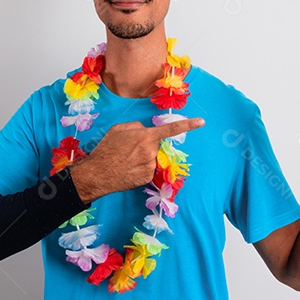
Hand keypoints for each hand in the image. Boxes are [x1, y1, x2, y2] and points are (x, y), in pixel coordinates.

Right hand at [69, 117, 204, 202]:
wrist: (97, 174)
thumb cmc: (106, 149)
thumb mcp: (118, 129)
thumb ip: (136, 127)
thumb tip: (145, 131)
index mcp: (146, 136)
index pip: (171, 129)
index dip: (187, 124)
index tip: (201, 122)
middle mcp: (151, 151)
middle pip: (155, 145)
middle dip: (146, 145)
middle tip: (128, 149)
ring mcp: (150, 166)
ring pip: (152, 157)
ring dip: (143, 157)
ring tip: (125, 160)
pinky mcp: (147, 178)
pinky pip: (148, 169)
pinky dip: (140, 168)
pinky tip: (128, 169)